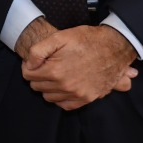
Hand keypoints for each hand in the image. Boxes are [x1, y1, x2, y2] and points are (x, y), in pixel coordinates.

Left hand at [21, 24, 138, 110]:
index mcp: (55, 71)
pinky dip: (60, 97)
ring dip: (48, 87)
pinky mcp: (87, 98)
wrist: (114, 47)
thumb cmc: (87, 39)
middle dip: (38, 75)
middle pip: (37, 86)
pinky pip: (65, 105)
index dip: (29, 65)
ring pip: (49, 97)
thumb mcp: (59, 37)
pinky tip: (63, 86)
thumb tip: (28, 64)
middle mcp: (65, 86)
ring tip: (55, 74)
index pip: (28, 75)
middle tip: (45, 65)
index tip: (36, 60)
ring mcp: (77, 94)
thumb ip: (38, 51)